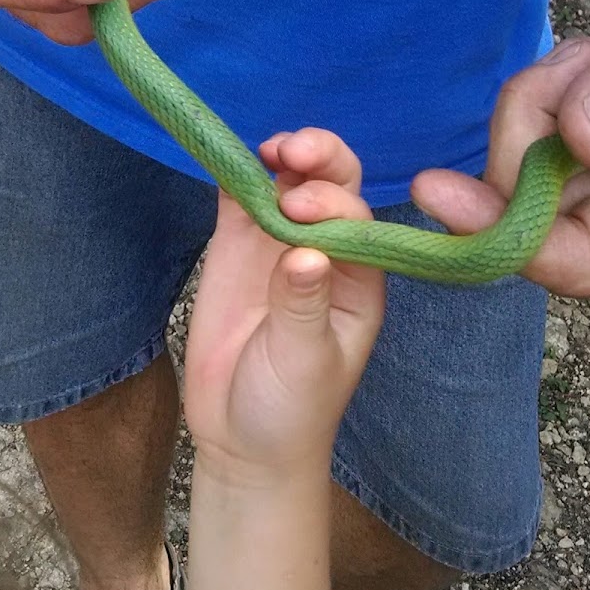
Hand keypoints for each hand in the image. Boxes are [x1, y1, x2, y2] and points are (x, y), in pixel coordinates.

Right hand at [183, 129, 384, 479]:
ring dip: (282, 157)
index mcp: (360, 279)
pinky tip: (230, 156)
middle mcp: (325, 252)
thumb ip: (302, 307)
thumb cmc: (290, 410)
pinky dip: (237, 173)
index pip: (354, 220)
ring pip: (288, 182)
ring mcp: (278, 245)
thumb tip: (304, 254)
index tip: (298, 207)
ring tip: (267, 148)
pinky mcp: (236, 249)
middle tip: (289, 151)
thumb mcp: (303, 363)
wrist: (240, 441)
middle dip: (319, 160)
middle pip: (333, 186)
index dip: (330, 202)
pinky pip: (240, 200)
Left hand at [412, 21, 589, 295]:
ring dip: (557, 83)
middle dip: (542, 114)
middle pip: (522, 187)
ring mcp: (583, 184)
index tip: (434, 191)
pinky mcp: (564, 146)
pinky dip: (559, 74)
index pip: (569, 259)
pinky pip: (528, 108)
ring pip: (516, 138)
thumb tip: (584, 138)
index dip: (499, 232)